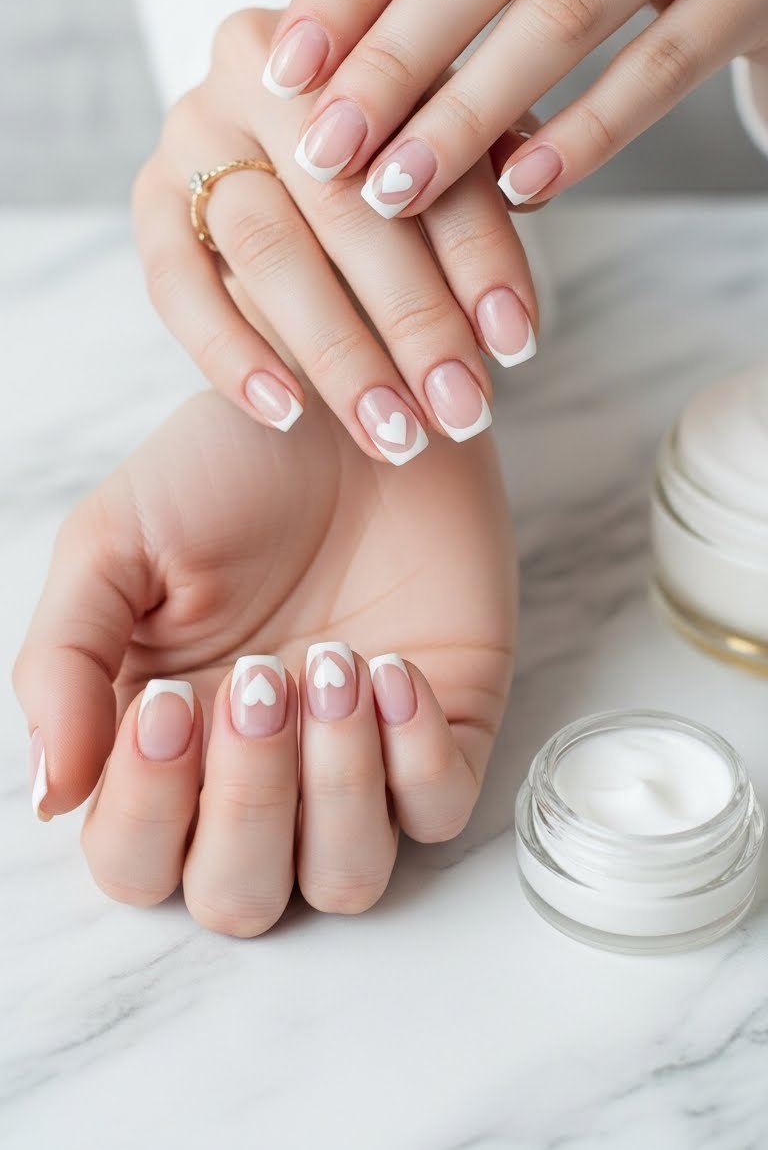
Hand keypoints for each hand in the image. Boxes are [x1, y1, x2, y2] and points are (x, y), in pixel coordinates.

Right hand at [13, 392, 514, 934]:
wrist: (353, 392)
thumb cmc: (229, 466)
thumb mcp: (114, 541)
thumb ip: (64, 665)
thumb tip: (50, 795)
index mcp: (164, 743)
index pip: (134, 859)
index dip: (146, 809)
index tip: (171, 701)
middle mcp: (259, 772)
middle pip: (239, 895)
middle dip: (247, 803)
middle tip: (261, 678)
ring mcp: (357, 759)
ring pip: (345, 876)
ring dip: (335, 787)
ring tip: (335, 661)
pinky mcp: (446, 728)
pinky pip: (438, 810)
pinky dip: (416, 757)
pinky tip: (393, 665)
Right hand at [134, 9, 538, 464]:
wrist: (280, 140)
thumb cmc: (392, 152)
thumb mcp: (447, 141)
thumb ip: (485, 160)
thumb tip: (534, 188)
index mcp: (358, 39)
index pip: (431, 155)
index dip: (482, 255)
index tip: (519, 347)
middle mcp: (262, 68)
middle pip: (348, 206)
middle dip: (415, 322)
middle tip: (463, 413)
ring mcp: (193, 131)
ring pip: (268, 250)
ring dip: (338, 355)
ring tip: (394, 435)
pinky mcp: (148, 199)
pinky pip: (177, 285)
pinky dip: (231, 354)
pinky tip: (287, 415)